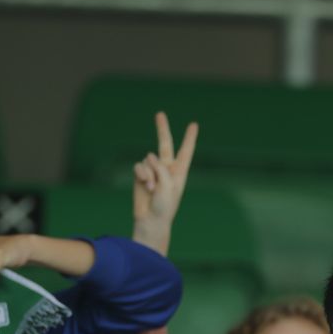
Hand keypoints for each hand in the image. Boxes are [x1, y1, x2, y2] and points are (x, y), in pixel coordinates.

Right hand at [131, 111, 198, 256]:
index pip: (186, 151)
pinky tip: (145, 186)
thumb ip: (160, 167)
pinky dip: (142, 175)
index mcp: (180, 172)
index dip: (189, 138)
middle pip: (164, 144)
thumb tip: (148, 157)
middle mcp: (166, 169)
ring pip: (148, 160)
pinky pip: (139, 166)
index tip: (194, 124)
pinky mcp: (140, 175)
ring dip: (149, 174)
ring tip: (153, 189)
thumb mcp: (169, 185)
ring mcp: (152, 171)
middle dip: (162, 129)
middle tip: (159, 114)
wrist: (151, 220)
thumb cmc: (165, 206)